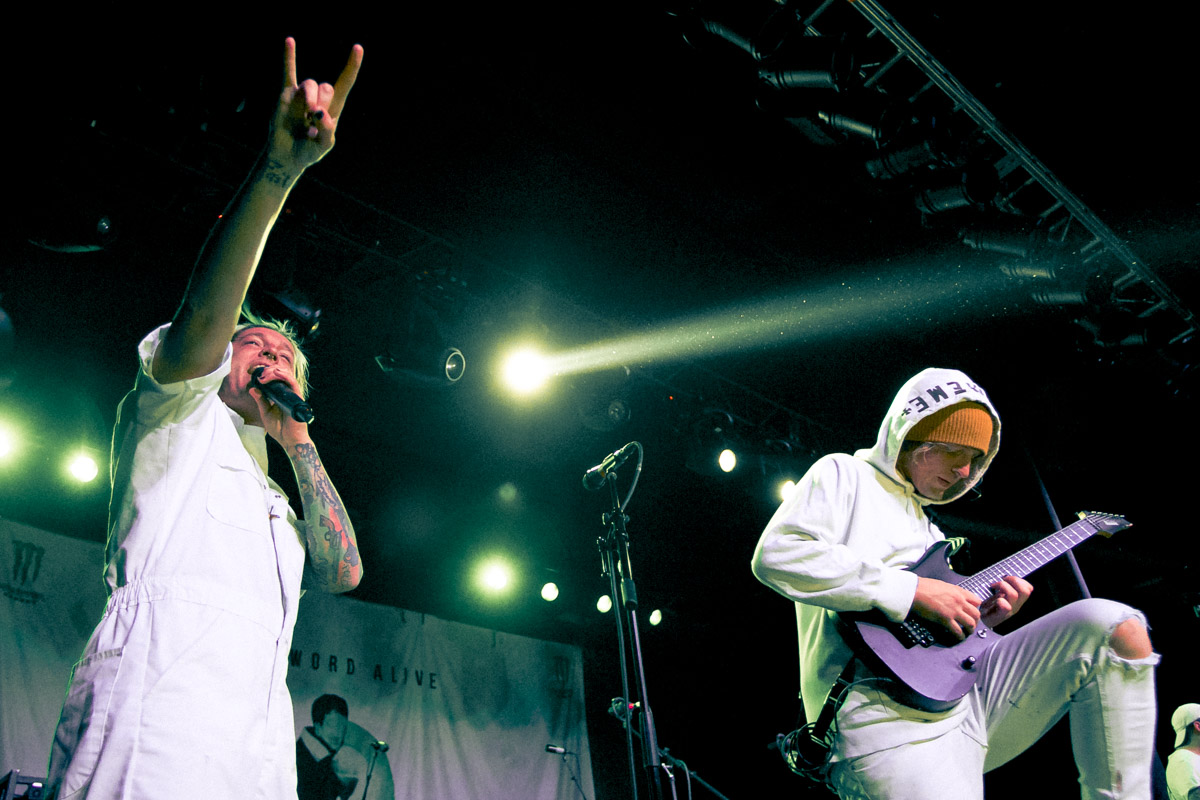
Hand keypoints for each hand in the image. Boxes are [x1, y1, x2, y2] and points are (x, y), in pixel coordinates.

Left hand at [248, 363, 310, 447]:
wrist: (288, 440)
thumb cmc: (279, 429)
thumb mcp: (265, 413)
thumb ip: (260, 401)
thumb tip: (252, 389)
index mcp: (280, 397)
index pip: (275, 380)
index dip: (266, 374)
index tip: (255, 372)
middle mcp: (287, 394)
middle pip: (280, 375)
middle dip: (269, 371)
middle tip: (259, 373)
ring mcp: (293, 395)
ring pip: (287, 376)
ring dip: (275, 372)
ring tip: (264, 375)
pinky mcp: (297, 398)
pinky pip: (292, 383)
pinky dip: (284, 377)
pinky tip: (275, 374)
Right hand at [269, 38, 362, 172]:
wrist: (287, 155)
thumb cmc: (308, 151)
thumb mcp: (324, 146)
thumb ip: (327, 130)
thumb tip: (318, 112)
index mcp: (333, 107)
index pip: (345, 82)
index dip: (352, 66)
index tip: (358, 48)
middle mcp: (319, 97)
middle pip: (326, 87)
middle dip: (322, 102)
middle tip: (313, 118)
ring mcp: (302, 94)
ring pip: (310, 84)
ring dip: (309, 98)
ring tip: (305, 118)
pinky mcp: (286, 95)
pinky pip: (288, 72)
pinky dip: (289, 57)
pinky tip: (290, 40)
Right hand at [911, 577, 980, 639]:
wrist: (914, 591)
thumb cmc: (923, 586)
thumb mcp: (942, 585)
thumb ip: (951, 592)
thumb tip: (952, 597)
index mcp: (958, 591)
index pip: (977, 601)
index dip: (976, 608)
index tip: (972, 612)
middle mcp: (959, 601)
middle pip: (976, 614)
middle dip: (976, 621)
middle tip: (972, 624)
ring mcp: (953, 611)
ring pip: (971, 624)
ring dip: (970, 630)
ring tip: (967, 632)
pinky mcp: (946, 620)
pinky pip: (958, 631)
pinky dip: (960, 636)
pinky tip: (958, 637)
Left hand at [979, 575, 1032, 627]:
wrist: (980, 623)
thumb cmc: (988, 607)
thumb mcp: (999, 596)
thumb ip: (1005, 589)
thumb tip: (1006, 577)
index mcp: (1017, 600)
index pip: (1029, 588)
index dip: (1020, 580)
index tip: (1007, 578)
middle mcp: (1016, 606)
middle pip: (1025, 591)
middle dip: (1013, 580)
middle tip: (1002, 580)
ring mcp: (1009, 612)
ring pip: (1014, 595)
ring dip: (1002, 586)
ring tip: (993, 586)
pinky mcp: (1001, 616)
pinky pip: (1005, 606)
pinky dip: (998, 600)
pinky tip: (991, 598)